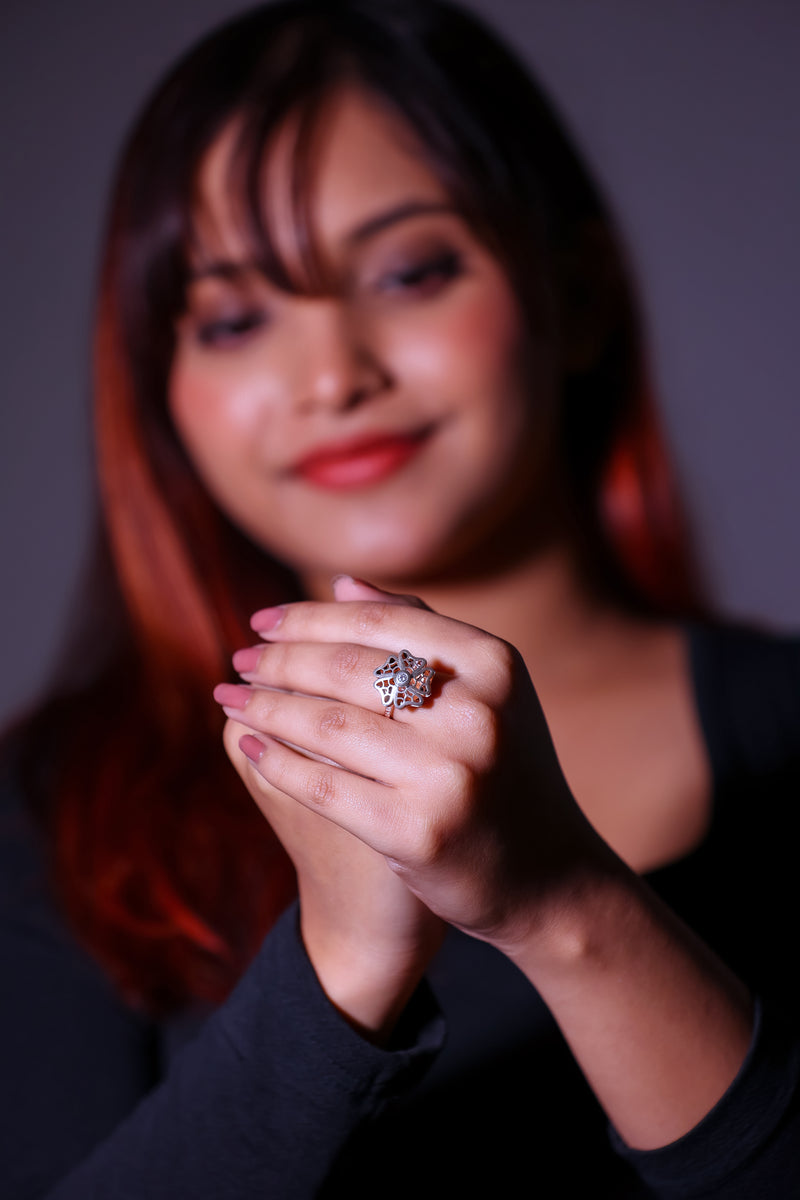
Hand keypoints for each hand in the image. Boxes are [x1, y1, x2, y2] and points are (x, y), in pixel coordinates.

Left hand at [217, 579, 753, 1144]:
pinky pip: (322, 784)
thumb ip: (420, 632)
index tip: (262, 621)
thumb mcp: (485, 691)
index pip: (380, 623)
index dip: (310, 617)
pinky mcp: (416, 833)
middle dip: (278, 659)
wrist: (545, 875)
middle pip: (347, 668)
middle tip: (238, 659)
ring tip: (230, 696)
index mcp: (494, 664)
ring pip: (326, 723)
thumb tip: (341, 583)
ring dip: (265, 706)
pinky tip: (248, 743)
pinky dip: (275, 760)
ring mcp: (449, 775)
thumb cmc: (500, 767)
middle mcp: (478, 713)